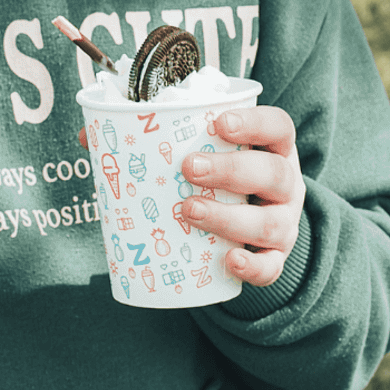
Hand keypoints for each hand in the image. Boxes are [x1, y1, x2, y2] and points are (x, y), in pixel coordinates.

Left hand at [179, 107, 305, 286]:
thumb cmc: (223, 177)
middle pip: (274, 173)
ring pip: (270, 223)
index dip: (255, 123)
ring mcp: (285, 222)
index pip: (278, 127)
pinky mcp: (276, 256)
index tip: (220, 123)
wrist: (253, 224)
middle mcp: (287, 184)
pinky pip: (271, 267)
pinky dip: (253, 266)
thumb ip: (175, 138)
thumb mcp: (214, 150)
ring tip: (189, 210)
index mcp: (275, 148)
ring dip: (228, 218)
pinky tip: (230, 260)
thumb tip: (102, 132)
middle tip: (189, 167)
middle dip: (230, 171)